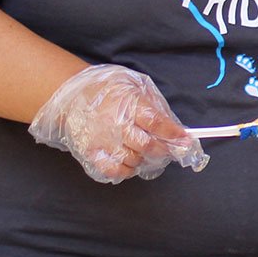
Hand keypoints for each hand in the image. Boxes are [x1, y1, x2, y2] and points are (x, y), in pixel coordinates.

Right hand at [28, 64, 207, 182]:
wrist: (71, 94)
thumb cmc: (107, 89)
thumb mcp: (134, 85)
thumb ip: (153, 104)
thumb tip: (174, 126)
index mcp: (129, 104)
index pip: (157, 123)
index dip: (174, 134)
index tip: (186, 141)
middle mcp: (116, 124)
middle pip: (147, 146)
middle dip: (163, 151)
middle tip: (168, 150)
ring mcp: (102, 140)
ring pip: (132, 160)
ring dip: (144, 160)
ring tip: (146, 153)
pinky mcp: (90, 152)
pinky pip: (113, 171)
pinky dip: (126, 171)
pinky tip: (129, 162)